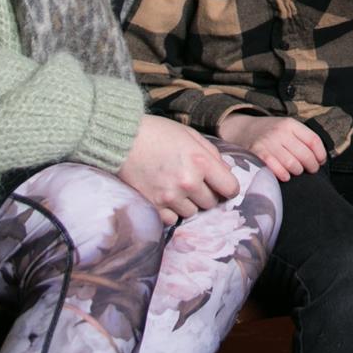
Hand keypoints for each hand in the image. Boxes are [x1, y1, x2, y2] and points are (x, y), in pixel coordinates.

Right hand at [117, 116, 239, 224]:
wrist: (122, 140)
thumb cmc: (158, 133)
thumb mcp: (190, 135)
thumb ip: (212, 154)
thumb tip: (226, 172)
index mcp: (201, 162)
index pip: (230, 188)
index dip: (227, 188)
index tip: (220, 185)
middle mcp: (188, 182)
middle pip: (211, 203)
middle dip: (206, 194)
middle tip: (193, 182)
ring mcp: (170, 197)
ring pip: (192, 213)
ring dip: (188, 203)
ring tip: (176, 187)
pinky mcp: (154, 206)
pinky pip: (173, 219)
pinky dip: (171, 211)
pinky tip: (165, 196)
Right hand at [218, 113, 328, 181]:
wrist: (242, 130)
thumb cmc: (270, 134)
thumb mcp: (286, 129)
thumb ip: (302, 139)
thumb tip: (321, 159)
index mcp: (290, 124)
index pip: (313, 141)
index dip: (320, 154)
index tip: (320, 161)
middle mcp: (280, 132)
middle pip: (305, 155)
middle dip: (311, 166)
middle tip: (310, 170)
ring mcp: (268, 143)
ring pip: (293, 164)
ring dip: (298, 172)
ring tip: (296, 171)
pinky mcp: (258, 155)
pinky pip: (277, 169)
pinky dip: (284, 175)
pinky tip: (285, 176)